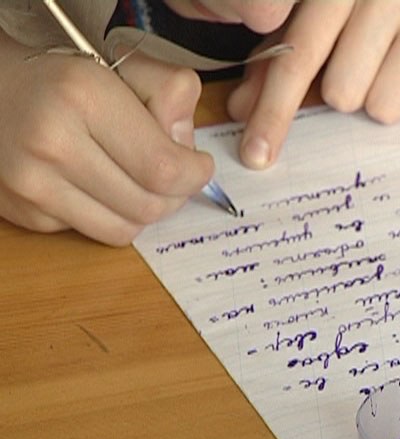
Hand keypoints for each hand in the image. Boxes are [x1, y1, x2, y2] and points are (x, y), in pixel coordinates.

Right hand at [0, 32, 213, 245]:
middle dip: (174, 195)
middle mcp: (51, 144)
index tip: (198, 165)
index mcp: (83, 98)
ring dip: (143, 212)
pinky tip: (99, 186)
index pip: (164, 169)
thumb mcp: (123, 67)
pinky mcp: (24, 214)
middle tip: (172, 176)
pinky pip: (92, 233)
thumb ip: (171, 95)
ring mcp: (32, 185)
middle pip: (149, 207)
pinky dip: (108, 215)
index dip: (194, 174)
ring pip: (124, 231)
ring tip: (140, 183)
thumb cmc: (66, 79)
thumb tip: (187, 147)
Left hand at [227, 0, 399, 169]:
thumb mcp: (326, 13)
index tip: (257, 156)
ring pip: (385, 108)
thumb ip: (281, 57)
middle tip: (374, 61)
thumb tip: (240, 109)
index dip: (274, 113)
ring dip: (389, 97)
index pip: (298, 59)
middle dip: (352, 91)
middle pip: (344, 95)